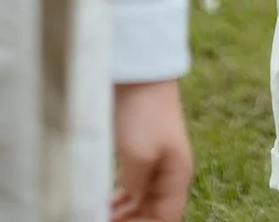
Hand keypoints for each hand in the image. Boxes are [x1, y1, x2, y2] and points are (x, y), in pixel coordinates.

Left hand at [111, 80, 192, 221]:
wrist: (139, 71)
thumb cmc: (143, 112)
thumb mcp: (139, 155)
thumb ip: (135, 187)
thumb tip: (131, 201)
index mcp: (178, 175)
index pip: (167, 218)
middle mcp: (169, 172)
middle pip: (154, 212)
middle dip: (133, 221)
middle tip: (103, 221)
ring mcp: (154, 161)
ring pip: (142, 201)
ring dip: (125, 214)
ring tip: (100, 215)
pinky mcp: (138, 150)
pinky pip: (132, 186)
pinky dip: (120, 200)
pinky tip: (105, 203)